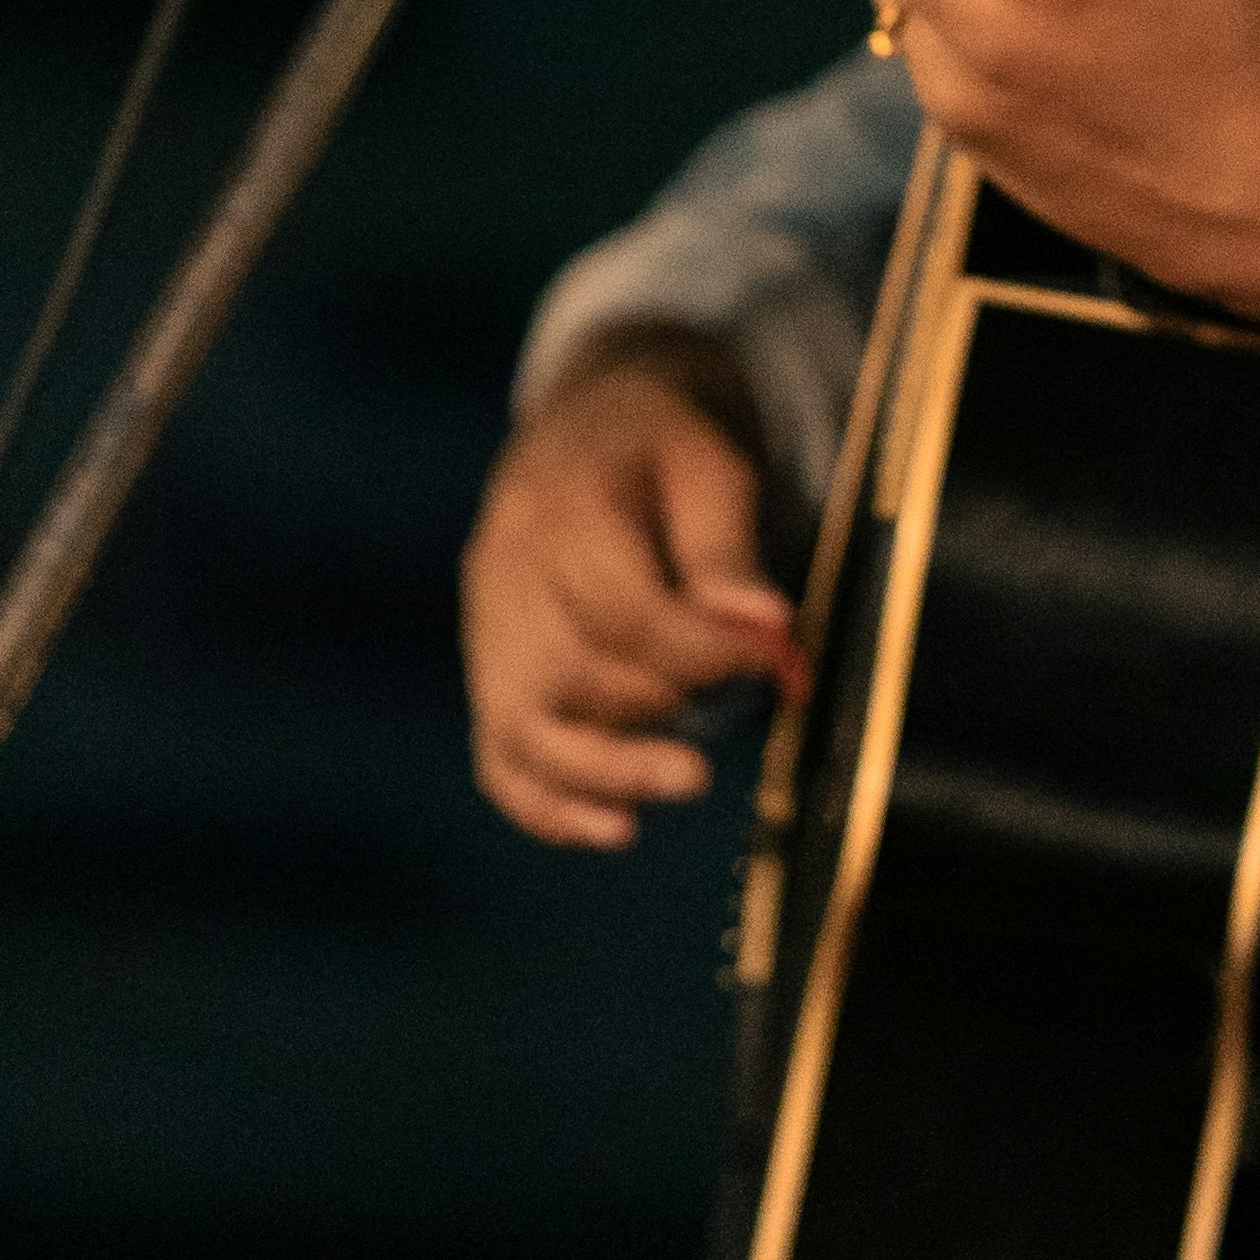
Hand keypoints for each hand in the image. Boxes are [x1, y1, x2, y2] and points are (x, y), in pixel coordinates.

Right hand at [463, 339, 804, 851]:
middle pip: (566, 674)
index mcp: (560, 506)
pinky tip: (617, 827)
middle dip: (661, 706)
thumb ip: (728, 547)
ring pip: (521, 727)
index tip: (775, 662)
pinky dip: (550, 806)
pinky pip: (497, 757)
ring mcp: (484, 628)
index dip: (703, 651)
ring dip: (609, 770)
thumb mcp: (709, 462)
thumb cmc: (659, 448)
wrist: (583, 432)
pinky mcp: (487, 672)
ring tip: (689, 778)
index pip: (620, 609)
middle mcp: (503, 572)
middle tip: (736, 702)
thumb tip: (766, 629)